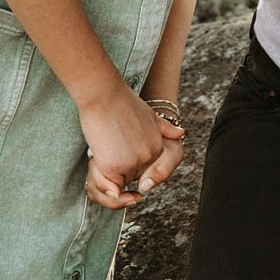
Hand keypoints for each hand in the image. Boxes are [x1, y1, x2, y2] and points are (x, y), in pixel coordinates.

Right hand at [78, 86, 168, 206]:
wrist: (105, 95)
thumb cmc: (122, 102)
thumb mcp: (149, 115)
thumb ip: (164, 128)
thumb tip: (182, 133)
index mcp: (157, 147)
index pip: (142, 168)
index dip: (125, 157)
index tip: (117, 143)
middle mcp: (148, 157)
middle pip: (129, 176)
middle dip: (116, 165)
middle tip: (108, 143)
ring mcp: (132, 163)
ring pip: (117, 181)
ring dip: (106, 170)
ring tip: (103, 146)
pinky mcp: (114, 167)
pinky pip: (107, 184)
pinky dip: (99, 175)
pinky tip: (98, 155)